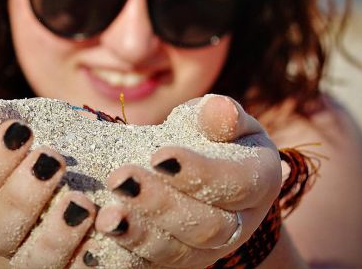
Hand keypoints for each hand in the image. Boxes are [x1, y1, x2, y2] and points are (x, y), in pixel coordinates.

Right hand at [0, 104, 95, 267]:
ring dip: (56, 234)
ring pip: (33, 262)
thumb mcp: (27, 121)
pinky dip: (89, 255)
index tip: (22, 129)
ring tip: (83, 201)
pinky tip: (108, 226)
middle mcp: (1, 231)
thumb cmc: (45, 140)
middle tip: (54, 160)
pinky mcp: (70, 263)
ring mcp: (35, 253)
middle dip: (22, 196)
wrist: (89, 167)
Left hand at [89, 94, 281, 267]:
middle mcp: (240, 223)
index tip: (159, 155)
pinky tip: (103, 235)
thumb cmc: (215, 135)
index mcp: (259, 181)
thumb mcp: (223, 119)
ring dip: (141, 235)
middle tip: (120, 179)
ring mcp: (209, 247)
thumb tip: (218, 107)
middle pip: (207, 226)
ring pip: (179, 252)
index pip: (236, 183)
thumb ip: (222, 115)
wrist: (211, 169)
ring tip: (106, 217)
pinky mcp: (180, 256)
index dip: (198, 172)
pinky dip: (130, 252)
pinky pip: (156, 264)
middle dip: (161, 204)